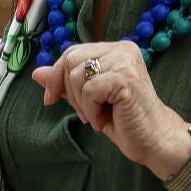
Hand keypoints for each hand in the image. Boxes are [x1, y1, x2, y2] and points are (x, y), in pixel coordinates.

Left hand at [34, 42, 190, 177]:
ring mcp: (125, 62)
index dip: (58, 76)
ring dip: (82, 104)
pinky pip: (90, 90)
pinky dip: (91, 110)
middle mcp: (122, 49)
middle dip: (70, 91)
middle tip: (88, 112)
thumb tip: (37, 74)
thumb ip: (65, 83)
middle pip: (71, 60)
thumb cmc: (124, 120)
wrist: (153, 141)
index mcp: (115, 49)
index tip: (52, 99)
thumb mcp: (88, 99)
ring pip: (78, 76)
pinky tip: (104, 119)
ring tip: (99, 115)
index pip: (72, 52)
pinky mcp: (126, 78)